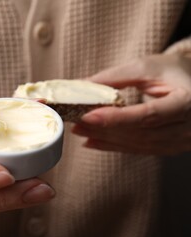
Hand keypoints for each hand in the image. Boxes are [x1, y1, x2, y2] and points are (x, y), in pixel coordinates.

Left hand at [72, 54, 190, 154]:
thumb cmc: (174, 71)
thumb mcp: (148, 67)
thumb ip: (115, 77)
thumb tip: (80, 85)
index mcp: (188, 102)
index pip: (149, 115)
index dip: (117, 118)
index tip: (88, 116)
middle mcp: (189, 127)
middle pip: (140, 133)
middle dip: (104, 129)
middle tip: (76, 121)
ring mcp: (181, 141)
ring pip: (137, 144)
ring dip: (105, 139)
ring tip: (80, 130)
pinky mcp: (170, 147)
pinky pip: (139, 149)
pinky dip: (114, 145)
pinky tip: (93, 141)